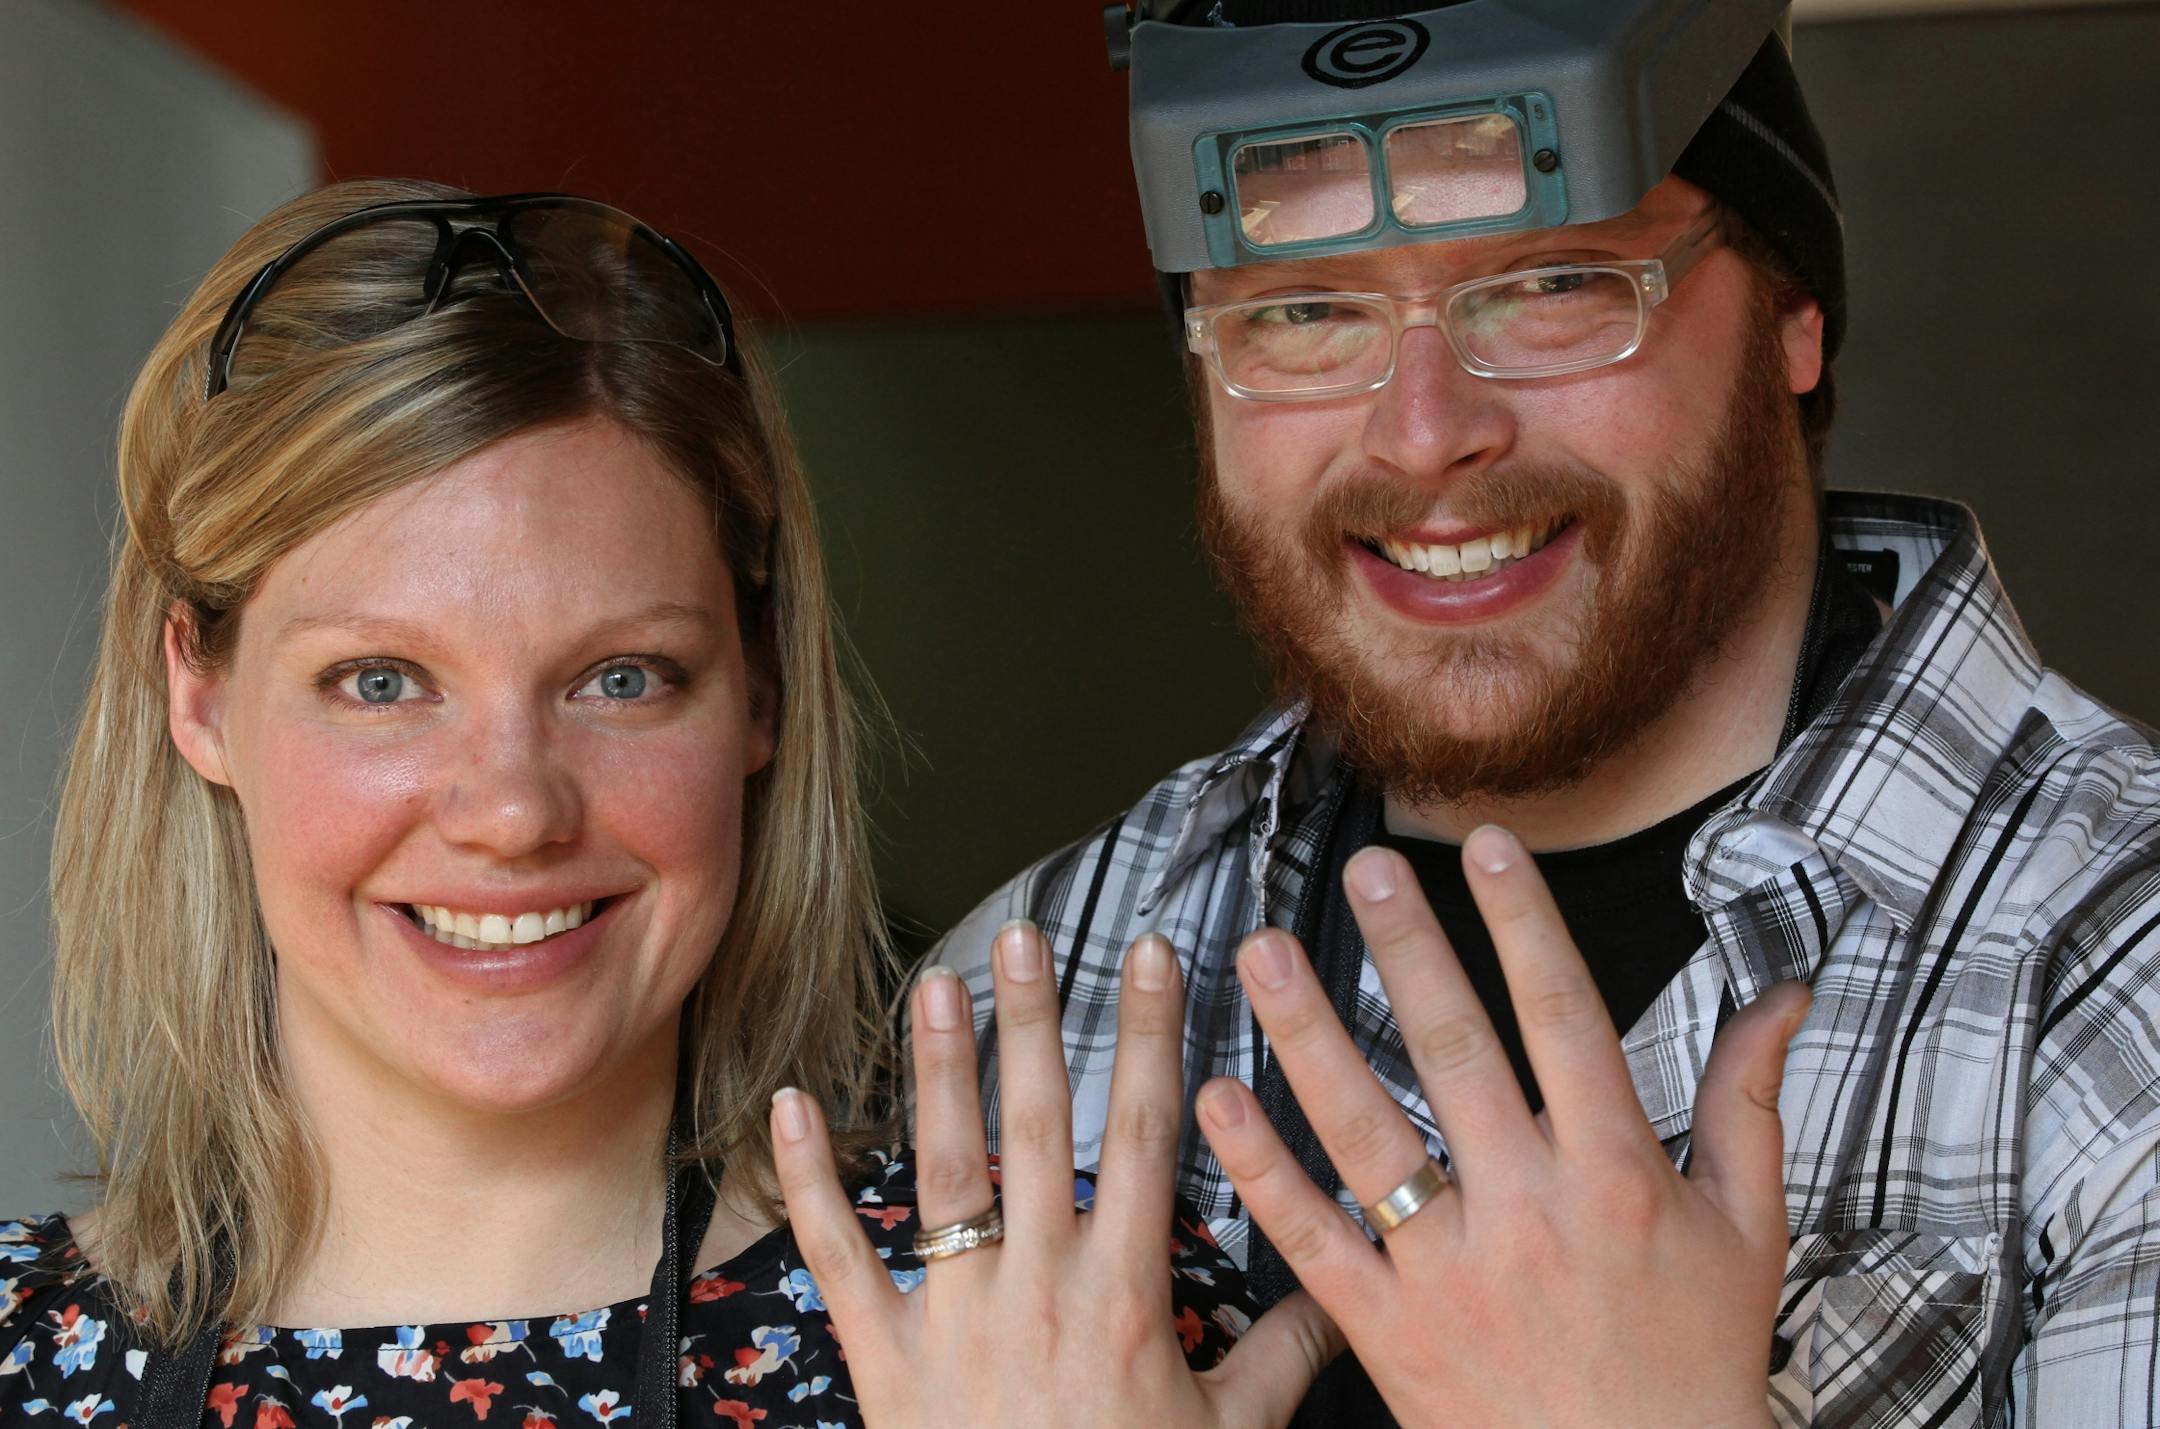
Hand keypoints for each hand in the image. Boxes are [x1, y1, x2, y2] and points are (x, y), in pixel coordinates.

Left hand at [770, 922, 1344, 1427]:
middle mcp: (1039, 1285)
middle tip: (1025, 939)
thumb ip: (1284, 1357)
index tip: (1153, 957)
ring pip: (945, 1170)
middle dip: (1035, 1024)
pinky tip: (792, 1105)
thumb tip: (1345, 1295)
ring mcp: (954, 1316)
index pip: (1149, 1135)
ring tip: (935, 987)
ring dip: (939, 1072)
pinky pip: (840, 1257)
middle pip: (1039, 1128)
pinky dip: (811, 1182)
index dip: (1154, 1038)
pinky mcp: (883, 1359)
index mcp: (1126, 1293)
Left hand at [1196, 826, 1807, 1427]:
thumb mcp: (1747, 1229)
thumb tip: (1784, 996)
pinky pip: (1313, 1240)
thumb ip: (1748, 1102)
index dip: (1524, 923)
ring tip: (1262, 955)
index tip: (1487, 846)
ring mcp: (1452, 1271)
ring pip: (1368, 1133)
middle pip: (1457, 1053)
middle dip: (1407, 950)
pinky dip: (1260, 1170)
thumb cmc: (1696, 1362)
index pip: (1565, 1017)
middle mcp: (1531, 1208)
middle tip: (1362, 868)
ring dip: (1308, 1035)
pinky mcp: (1391, 1332)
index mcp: (1617, 1172)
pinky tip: (1219, 1099)